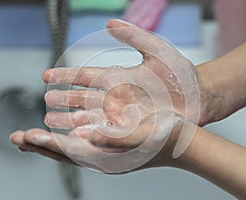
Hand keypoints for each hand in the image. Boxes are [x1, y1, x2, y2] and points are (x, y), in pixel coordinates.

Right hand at [10, 19, 209, 172]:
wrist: (199, 97)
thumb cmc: (181, 74)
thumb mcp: (158, 50)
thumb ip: (134, 36)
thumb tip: (110, 22)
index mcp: (118, 77)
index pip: (86, 76)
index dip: (66, 76)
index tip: (46, 76)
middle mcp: (116, 96)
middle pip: (83, 99)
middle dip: (64, 100)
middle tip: (46, 102)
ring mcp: (123, 114)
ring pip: (91, 117)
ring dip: (71, 120)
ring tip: (52, 122)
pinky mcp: (132, 129)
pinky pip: (107, 132)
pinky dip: (91, 133)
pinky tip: (77, 136)